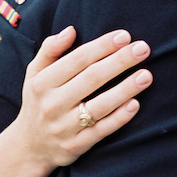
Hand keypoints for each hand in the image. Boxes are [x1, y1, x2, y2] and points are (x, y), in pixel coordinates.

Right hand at [14, 28, 151, 171]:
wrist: (30, 147)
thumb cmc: (38, 102)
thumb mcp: (34, 74)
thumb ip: (50, 49)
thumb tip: (71, 30)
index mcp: (42, 83)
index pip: (77, 59)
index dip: (102, 46)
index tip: (124, 36)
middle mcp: (53, 104)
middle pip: (91, 78)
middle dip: (119, 61)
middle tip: (143, 48)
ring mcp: (65, 126)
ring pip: (100, 105)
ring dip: (125, 89)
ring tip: (146, 75)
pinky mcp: (77, 146)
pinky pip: (102, 130)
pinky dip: (119, 118)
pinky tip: (135, 104)